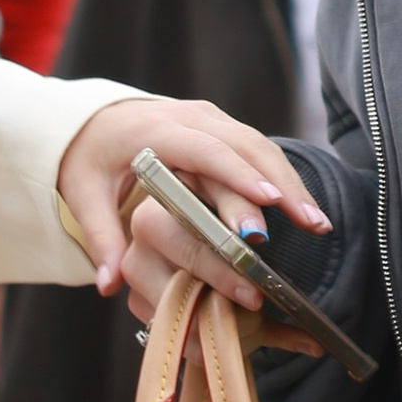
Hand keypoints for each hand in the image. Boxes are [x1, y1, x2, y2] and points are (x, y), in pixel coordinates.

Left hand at [56, 95, 323, 306]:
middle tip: (309, 222)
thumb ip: (100, 238)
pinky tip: (304, 209)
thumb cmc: (91, 160)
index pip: (203, 150)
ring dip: (291, 182)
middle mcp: (188, 117)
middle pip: (243, 146)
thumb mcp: (84, 195)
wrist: (96, 120)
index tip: (269, 201)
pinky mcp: (223, 126)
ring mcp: (210, 118)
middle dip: (280, 184)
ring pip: (259, 145)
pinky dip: (284, 177)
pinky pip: (258, 148)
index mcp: (154, 132)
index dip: (238, 175)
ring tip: (317, 222)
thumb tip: (107, 284)